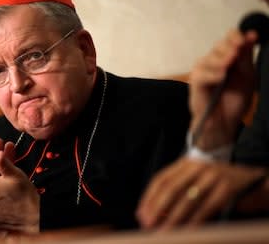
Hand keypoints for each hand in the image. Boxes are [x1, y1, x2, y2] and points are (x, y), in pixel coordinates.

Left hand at [137, 157, 265, 229]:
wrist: (256, 183)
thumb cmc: (221, 187)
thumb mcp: (197, 184)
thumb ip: (178, 194)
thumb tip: (155, 215)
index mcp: (186, 163)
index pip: (161, 179)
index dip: (148, 198)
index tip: (140, 215)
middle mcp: (197, 166)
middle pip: (170, 188)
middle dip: (156, 208)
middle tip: (147, 225)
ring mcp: (212, 176)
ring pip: (186, 200)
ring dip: (172, 219)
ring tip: (163, 233)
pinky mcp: (226, 189)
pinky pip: (205, 208)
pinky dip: (194, 222)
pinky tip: (186, 233)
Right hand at [189, 29, 256, 149]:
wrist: (224, 122)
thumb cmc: (234, 100)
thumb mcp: (247, 76)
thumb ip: (246, 57)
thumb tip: (251, 35)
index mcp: (226, 58)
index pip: (228, 39)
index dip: (235, 36)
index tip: (247, 39)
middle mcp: (212, 62)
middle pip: (218, 46)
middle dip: (230, 48)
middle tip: (236, 55)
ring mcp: (201, 72)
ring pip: (209, 58)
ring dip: (221, 61)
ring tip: (228, 70)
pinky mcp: (195, 83)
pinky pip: (201, 74)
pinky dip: (213, 75)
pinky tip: (221, 78)